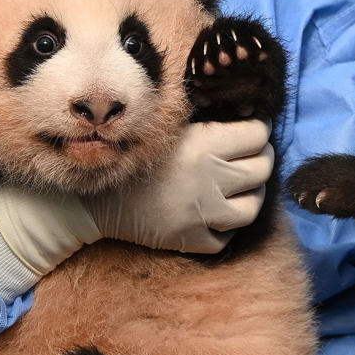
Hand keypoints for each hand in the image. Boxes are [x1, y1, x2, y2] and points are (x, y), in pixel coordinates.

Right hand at [84, 120, 273, 253]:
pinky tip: (219, 213)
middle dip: (260, 158)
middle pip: (262, 167)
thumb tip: (243, 114)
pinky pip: (229, 235)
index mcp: (205, 144)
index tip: (250, 129)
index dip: (258, 130)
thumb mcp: (166, 129)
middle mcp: (211, 178)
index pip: (258, 135)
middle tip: (248, 155)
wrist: (92, 198)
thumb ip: (203, 123)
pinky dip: (228, 225)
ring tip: (240, 186)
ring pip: (254, 205)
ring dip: (252, 193)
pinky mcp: (195, 240)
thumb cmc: (128, 155)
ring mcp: (206, 213)